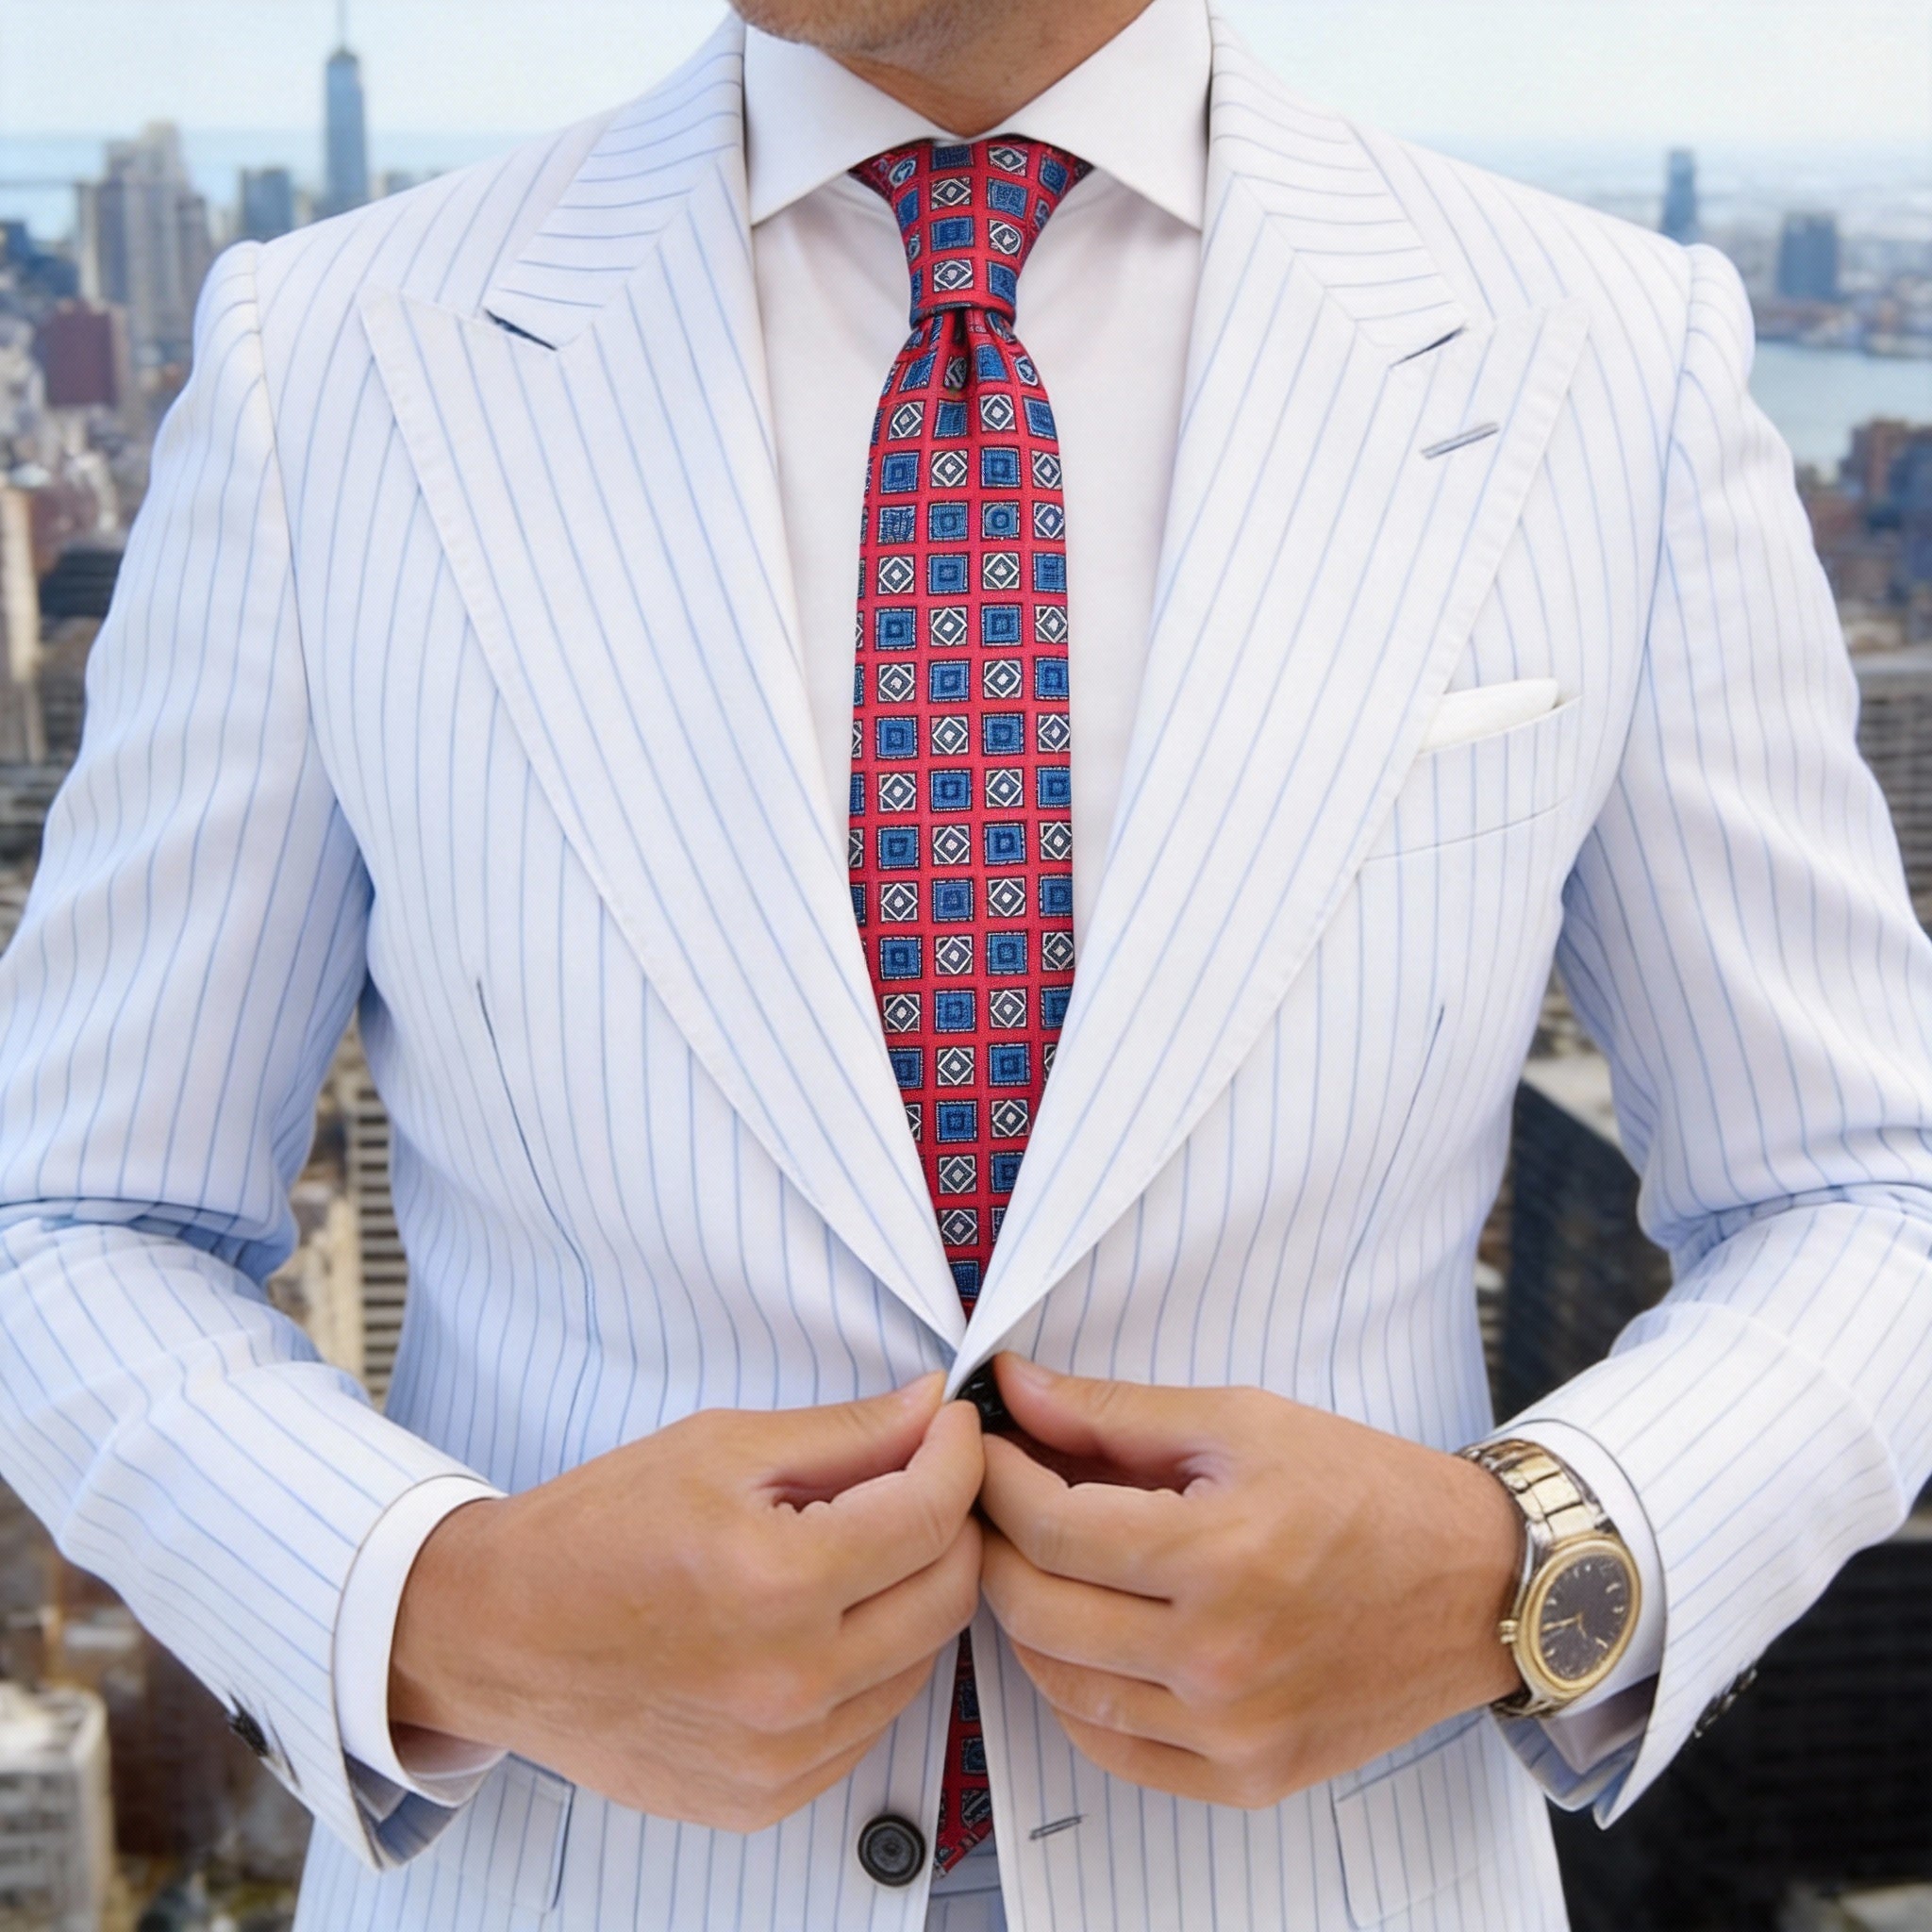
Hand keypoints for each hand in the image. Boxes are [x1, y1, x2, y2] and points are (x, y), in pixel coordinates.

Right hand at [390, 1375, 982, 1830]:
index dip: (959, 1456)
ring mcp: (781, 1754)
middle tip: (921, 1478)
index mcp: (775, 1581)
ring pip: (923, 1661)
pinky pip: (872, 1722)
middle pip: (949, 1594)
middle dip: (953, 1521)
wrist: (497, 1635)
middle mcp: (789, 1682)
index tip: (952, 1427)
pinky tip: (826, 1619)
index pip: (931, 1515)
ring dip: (915, 1593)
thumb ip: (845, 1433)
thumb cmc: (595, 1531)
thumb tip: (932, 1408)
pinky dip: (872, 1662)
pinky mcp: (768, 1797)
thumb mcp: (720, 1447)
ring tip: (863, 1548)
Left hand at [976, 1357, 1522, 1808]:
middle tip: (999, 1500)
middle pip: (1038, 1610)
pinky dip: (1078, 1692)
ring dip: (1029, 1618)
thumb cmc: (1365, 1490)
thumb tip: (1014, 1388)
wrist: (1476, 1585)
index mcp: (1221, 1556)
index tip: (986, 1447)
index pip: (1051, 1528)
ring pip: (1061, 1685)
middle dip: (997, 1544)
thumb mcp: (1242, 1422)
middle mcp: (1221, 1658)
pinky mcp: (1248, 1777)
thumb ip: (1115, 1413)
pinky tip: (1087, 1636)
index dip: (997, 1479)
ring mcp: (1232, 1731)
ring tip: (1042, 1561)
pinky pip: (1114, 1747)